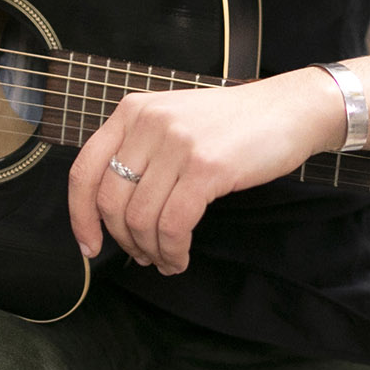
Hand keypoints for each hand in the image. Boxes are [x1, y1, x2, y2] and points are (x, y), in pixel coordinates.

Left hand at [68, 72, 347, 274]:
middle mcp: (147, 123)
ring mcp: (177, 143)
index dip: (80, 217)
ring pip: (141, 218)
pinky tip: (181, 257)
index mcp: (131, 111)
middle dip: (123, 241)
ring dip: (152, 251)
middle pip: (110, 202)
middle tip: (143, 256)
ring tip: (167, 259)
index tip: (90, 246)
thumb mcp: (173, 122)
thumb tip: (112, 212)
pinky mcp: (206, 167)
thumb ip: (140, 152)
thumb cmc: (232, 125)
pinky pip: (174, 225)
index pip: (84, 171)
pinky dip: (173, 251)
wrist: (289, 109)